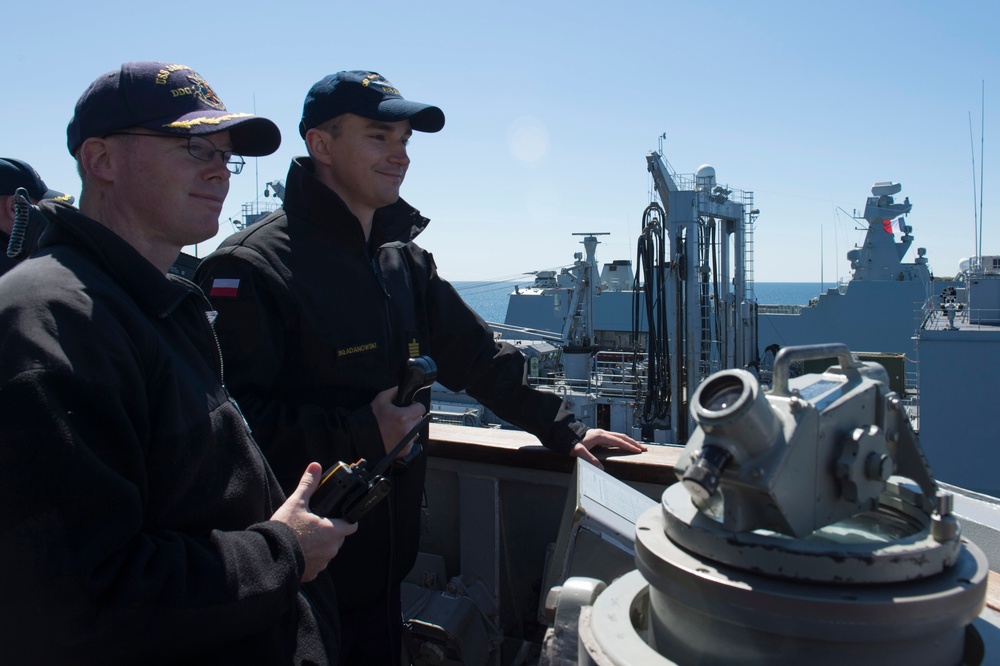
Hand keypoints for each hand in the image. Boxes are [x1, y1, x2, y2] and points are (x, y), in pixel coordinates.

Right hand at [271, 462, 357, 581]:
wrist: (269, 555)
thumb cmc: (285, 529)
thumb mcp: (296, 502)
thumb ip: (308, 484)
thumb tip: (315, 467)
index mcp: (332, 531)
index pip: (352, 525)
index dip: (347, 519)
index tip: (340, 516)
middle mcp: (331, 548)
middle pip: (339, 537)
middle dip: (330, 531)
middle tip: (315, 523)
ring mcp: (323, 562)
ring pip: (328, 551)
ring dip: (321, 545)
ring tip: (305, 537)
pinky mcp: (312, 573)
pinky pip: (317, 563)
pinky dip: (311, 557)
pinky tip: (299, 550)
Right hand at [370, 385, 425, 457]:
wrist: (362, 439)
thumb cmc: (371, 420)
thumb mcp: (381, 399)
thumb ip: (394, 391)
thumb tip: (402, 389)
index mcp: (403, 417)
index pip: (421, 408)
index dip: (415, 406)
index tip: (409, 407)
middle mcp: (408, 430)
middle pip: (419, 419)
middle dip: (412, 417)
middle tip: (400, 418)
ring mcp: (407, 442)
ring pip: (416, 431)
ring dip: (410, 428)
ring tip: (396, 428)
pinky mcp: (405, 450)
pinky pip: (411, 442)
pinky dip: (406, 439)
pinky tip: (395, 436)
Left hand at [570, 429, 646, 469]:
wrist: (564, 434)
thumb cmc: (571, 442)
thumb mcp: (579, 452)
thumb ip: (589, 459)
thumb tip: (601, 469)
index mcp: (600, 436)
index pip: (618, 441)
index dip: (629, 446)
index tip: (638, 451)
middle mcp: (602, 433)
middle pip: (622, 437)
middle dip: (633, 443)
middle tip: (643, 449)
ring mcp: (601, 433)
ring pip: (619, 436)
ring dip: (628, 441)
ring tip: (637, 447)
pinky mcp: (599, 435)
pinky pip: (614, 437)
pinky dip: (622, 441)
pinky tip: (624, 445)